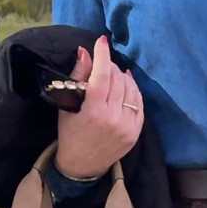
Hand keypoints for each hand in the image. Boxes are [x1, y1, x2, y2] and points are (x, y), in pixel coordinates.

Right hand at [54, 34, 144, 178]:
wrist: (82, 166)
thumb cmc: (70, 134)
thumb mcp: (67, 106)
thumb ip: (77, 78)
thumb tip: (84, 52)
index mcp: (93, 113)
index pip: (101, 76)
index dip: (102, 55)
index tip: (101, 41)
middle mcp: (113, 119)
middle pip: (117, 80)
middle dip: (109, 66)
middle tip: (102, 62)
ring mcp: (127, 127)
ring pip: (130, 89)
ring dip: (122, 76)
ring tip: (113, 73)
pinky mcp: (136, 132)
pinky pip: (139, 103)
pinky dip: (133, 90)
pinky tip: (126, 83)